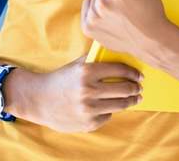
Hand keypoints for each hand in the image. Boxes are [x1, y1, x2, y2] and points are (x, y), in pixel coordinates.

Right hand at [19, 54, 143, 132]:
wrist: (39, 100)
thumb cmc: (60, 79)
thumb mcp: (76, 65)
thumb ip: (96, 60)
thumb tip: (120, 56)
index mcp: (86, 71)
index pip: (119, 70)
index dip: (132, 73)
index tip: (139, 75)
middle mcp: (88, 90)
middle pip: (124, 89)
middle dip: (135, 88)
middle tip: (139, 87)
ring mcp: (89, 109)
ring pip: (120, 105)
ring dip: (130, 101)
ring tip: (134, 98)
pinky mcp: (88, 123)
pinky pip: (108, 115)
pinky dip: (110, 110)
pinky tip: (109, 106)